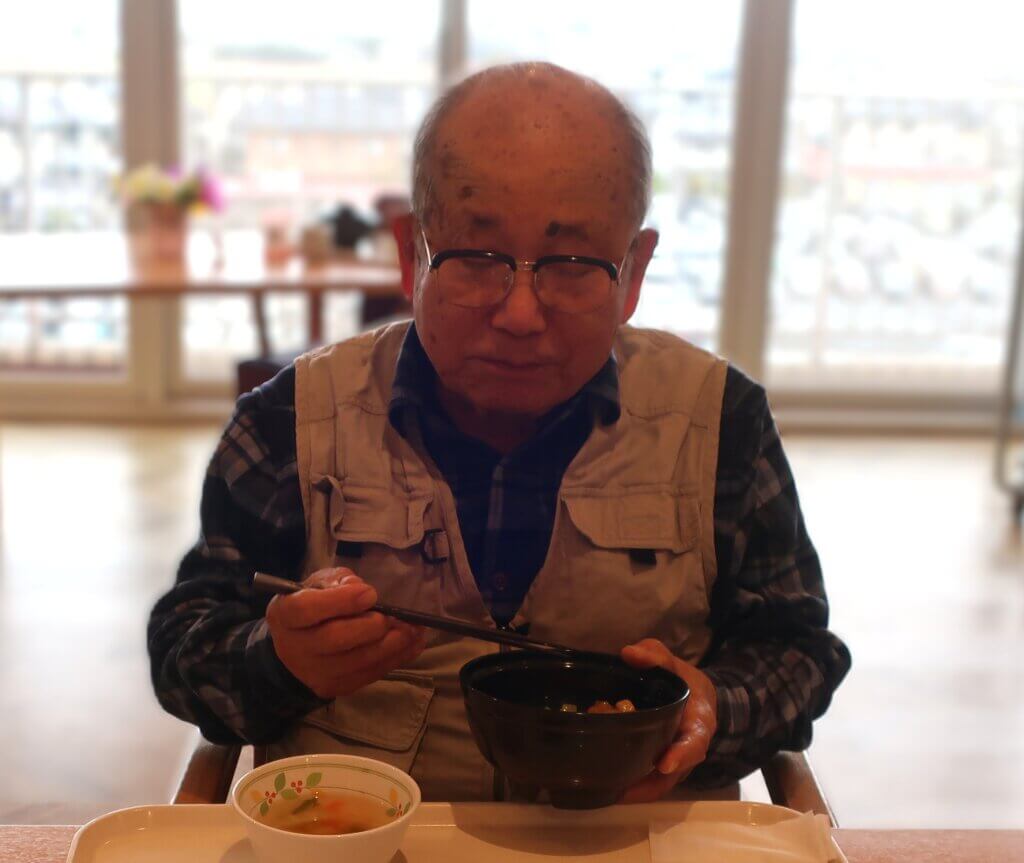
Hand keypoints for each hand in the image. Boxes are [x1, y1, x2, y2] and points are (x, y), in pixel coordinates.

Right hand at [265, 568, 425, 699]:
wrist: (296, 648)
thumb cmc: (313, 606)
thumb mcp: (319, 583)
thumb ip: (339, 580)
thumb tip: (361, 588)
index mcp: (285, 614)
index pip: (307, 609)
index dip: (341, 601)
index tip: (370, 594)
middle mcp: (295, 647)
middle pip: (335, 639)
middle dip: (371, 626)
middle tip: (395, 616)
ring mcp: (315, 672)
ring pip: (357, 661)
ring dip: (392, 645)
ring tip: (414, 629)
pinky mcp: (336, 688)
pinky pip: (369, 675)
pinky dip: (396, 659)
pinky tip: (413, 643)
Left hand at [618, 638, 717, 802]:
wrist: (698, 697)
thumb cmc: (685, 681)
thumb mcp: (675, 664)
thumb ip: (656, 656)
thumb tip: (629, 653)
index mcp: (699, 725)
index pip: (694, 743)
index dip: (680, 755)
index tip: (663, 765)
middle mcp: (690, 750)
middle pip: (674, 774)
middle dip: (650, 784)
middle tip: (623, 789)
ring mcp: (677, 763)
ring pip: (661, 784)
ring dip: (638, 791)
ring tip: (610, 792)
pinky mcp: (663, 767)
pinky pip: (651, 781)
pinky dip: (634, 786)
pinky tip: (609, 786)